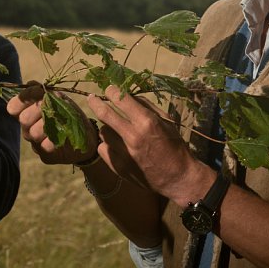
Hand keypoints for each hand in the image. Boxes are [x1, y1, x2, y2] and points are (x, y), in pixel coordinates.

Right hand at [7, 87, 99, 165]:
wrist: (86, 136)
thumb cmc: (68, 114)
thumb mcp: (59, 99)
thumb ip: (44, 92)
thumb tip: (31, 84)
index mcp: (27, 113)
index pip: (13, 107)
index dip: (23, 98)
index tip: (38, 91)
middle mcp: (27, 129)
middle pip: (24, 119)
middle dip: (40, 109)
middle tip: (53, 106)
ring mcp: (35, 143)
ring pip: (33, 133)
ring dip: (49, 124)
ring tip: (61, 120)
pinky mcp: (45, 155)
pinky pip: (46, 145)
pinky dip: (57, 137)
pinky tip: (64, 134)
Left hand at [87, 85, 210, 204]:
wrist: (177, 178)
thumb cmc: (174, 146)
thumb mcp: (166, 121)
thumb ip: (147, 107)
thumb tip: (128, 96)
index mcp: (147, 122)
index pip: (121, 100)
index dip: (112, 91)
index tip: (108, 89)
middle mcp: (132, 137)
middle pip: (104, 114)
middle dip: (95, 102)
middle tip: (91, 98)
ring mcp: (124, 154)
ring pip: (103, 132)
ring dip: (107, 127)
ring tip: (116, 129)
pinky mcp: (118, 167)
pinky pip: (103, 148)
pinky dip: (107, 144)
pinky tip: (116, 145)